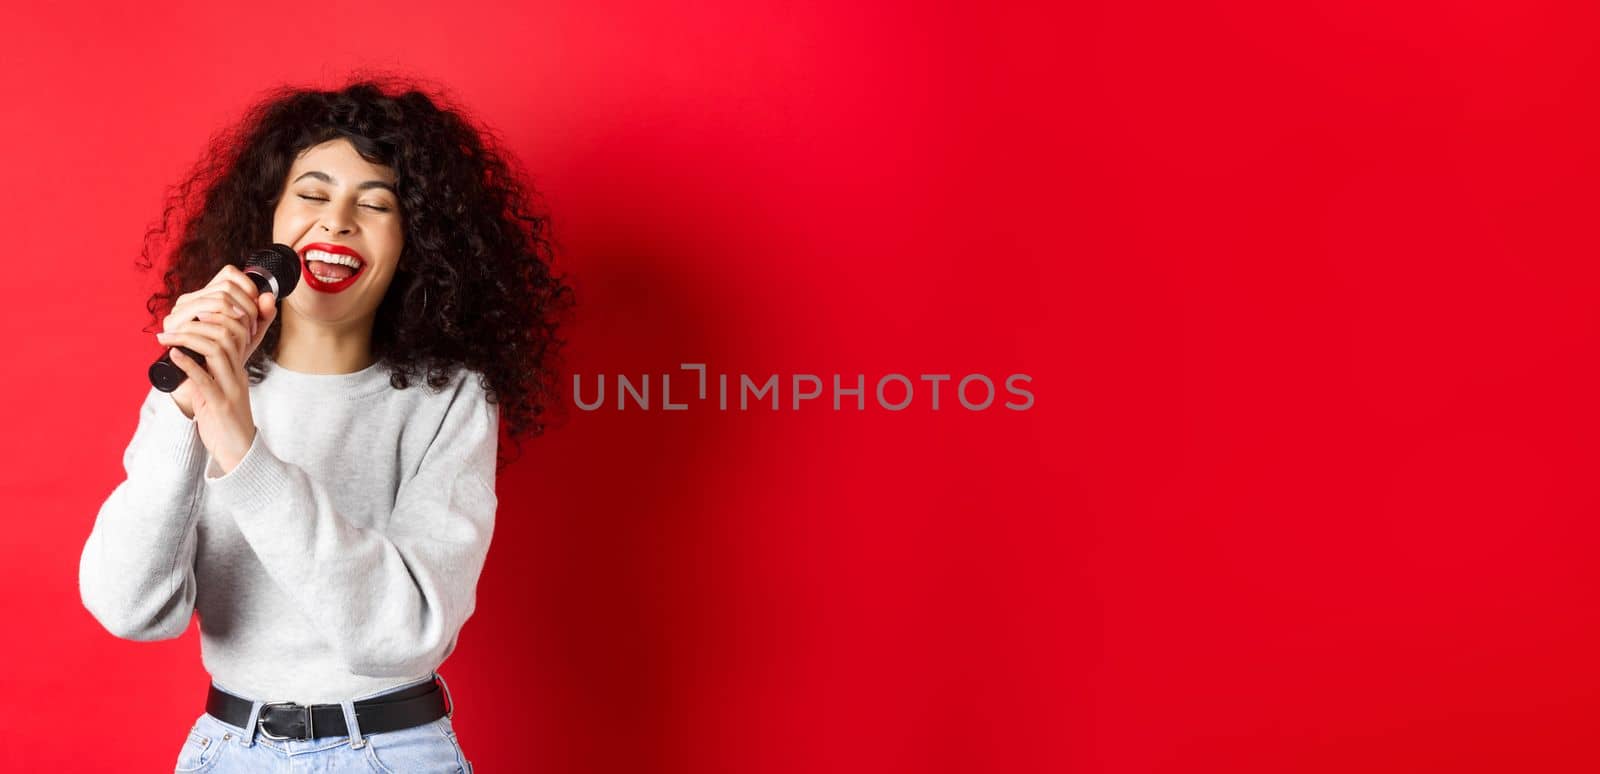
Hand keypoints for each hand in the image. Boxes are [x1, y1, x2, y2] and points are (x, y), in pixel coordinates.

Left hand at [156, 266, 278, 473]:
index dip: (214, 316)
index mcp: (237, 368)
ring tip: (166, 338)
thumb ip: (205, 371)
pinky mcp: (221, 405)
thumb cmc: (224, 422)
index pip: (235, 329)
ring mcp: (231, 388)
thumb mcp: (217, 390)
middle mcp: (237, 374)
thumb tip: (181, 353)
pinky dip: (188, 363)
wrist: (239, 452)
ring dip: (187, 338)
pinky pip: (206, 378)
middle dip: (196, 324)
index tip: (189, 316)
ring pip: (217, 350)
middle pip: (227, 333)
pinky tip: (173, 355)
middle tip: (170, 326)